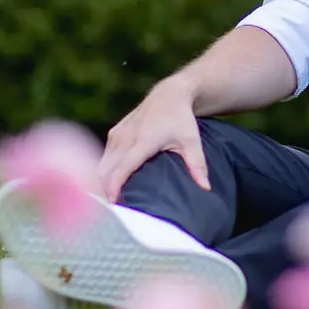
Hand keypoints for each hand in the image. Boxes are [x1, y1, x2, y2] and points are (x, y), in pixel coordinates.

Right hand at [99, 79, 207, 201]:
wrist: (169, 95)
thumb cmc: (182, 120)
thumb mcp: (192, 142)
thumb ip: (197, 165)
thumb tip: (206, 188)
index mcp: (143, 141)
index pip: (122, 168)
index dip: (114, 187)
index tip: (113, 205)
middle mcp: (126, 137)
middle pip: (106, 170)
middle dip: (104, 191)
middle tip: (110, 213)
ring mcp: (117, 134)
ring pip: (102, 164)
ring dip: (102, 183)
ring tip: (109, 203)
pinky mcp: (114, 133)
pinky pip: (104, 157)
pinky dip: (104, 172)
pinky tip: (109, 186)